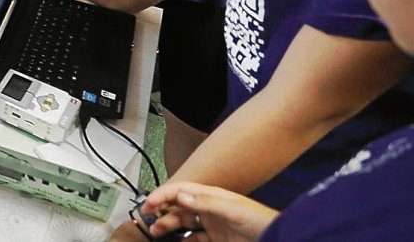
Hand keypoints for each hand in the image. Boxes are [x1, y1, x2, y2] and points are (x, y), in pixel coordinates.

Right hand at [140, 182, 279, 241]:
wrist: (281, 238)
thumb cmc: (262, 222)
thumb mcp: (233, 210)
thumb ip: (206, 202)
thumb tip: (180, 195)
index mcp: (212, 196)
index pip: (181, 190)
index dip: (162, 195)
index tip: (148, 204)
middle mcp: (210, 208)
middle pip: (179, 206)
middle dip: (161, 210)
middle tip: (146, 218)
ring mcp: (214, 224)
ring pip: (184, 222)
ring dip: (168, 225)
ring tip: (156, 231)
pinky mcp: (218, 239)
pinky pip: (195, 238)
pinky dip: (184, 240)